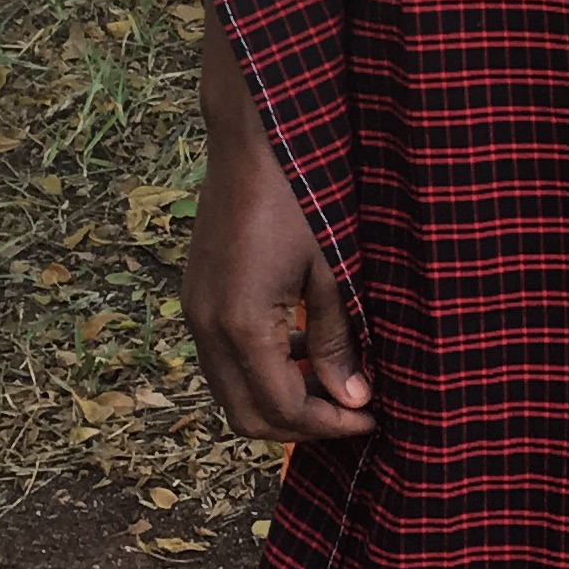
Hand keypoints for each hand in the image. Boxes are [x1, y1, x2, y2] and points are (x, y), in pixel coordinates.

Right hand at [182, 21, 370, 442]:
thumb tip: (354, 399)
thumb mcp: (331, 271)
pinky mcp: (196, 298)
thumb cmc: (300, 197)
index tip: (372, 418)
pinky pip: (224, 360)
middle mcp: (207, 328)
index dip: (330, 424)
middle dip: (302, 426)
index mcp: (243, 325)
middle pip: (247, 416)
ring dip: (280, 401)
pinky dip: (262, 372)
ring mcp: (195, 313)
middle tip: (353, 414)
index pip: (284, 408)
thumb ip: (337, 340)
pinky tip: (305, 349)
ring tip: (336, 385)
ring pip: (231, 392)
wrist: (253, 142)